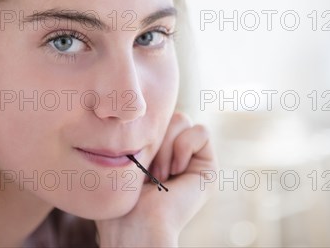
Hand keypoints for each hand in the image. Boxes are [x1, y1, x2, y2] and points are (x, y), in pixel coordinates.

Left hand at [95, 112, 216, 247]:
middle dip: (155, 137)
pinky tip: (175, 170)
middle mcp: (174, 153)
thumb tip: (126, 105)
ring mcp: (192, 160)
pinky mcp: (208, 168)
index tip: (132, 157)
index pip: (152, 114)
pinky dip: (185, 146)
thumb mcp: (121, 155)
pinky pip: (202, 131)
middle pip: (168, 114)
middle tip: (147, 170)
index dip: (142, 128)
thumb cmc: (122, 197)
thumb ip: (131, 131)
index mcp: (154, 150)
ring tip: (159, 175)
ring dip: (166, 146)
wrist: (137, 224)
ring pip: (183, 119)